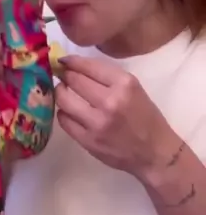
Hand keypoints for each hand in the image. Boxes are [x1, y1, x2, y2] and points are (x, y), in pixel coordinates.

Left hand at [55, 55, 174, 176]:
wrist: (155, 153)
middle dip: (65, 75)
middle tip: (63, 76)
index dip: (71, 61)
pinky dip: (64, 113)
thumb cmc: (146, 118)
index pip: (88, 66)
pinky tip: (69, 112)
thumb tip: (76, 66)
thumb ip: (107, 77)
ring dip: (60, 93)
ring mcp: (97, 123)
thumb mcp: (134, 89)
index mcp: (124, 84)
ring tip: (63, 92)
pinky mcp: (88, 141)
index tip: (63, 61)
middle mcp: (110, 101)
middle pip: (74, 80)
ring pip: (64, 100)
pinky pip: (64, 120)